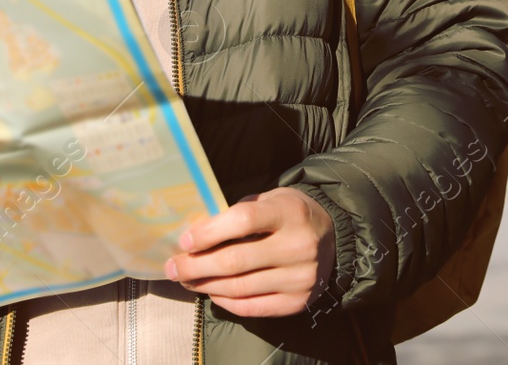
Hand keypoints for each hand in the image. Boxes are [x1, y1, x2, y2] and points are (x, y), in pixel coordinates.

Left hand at [163, 186, 334, 316]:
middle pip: (235, 261)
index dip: (209, 232)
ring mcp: (299, 277)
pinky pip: (252, 307)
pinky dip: (226, 302)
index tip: (184, 241)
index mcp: (289, 213)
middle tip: (173, 267)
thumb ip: (239, 213)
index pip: (243, 221)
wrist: (334, 239)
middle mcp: (297, 246)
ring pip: (239, 288)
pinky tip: (212, 292)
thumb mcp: (271, 199)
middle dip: (196, 266)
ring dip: (206, 285)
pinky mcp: (297, 302)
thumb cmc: (291, 215)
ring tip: (188, 279)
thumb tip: (196, 234)